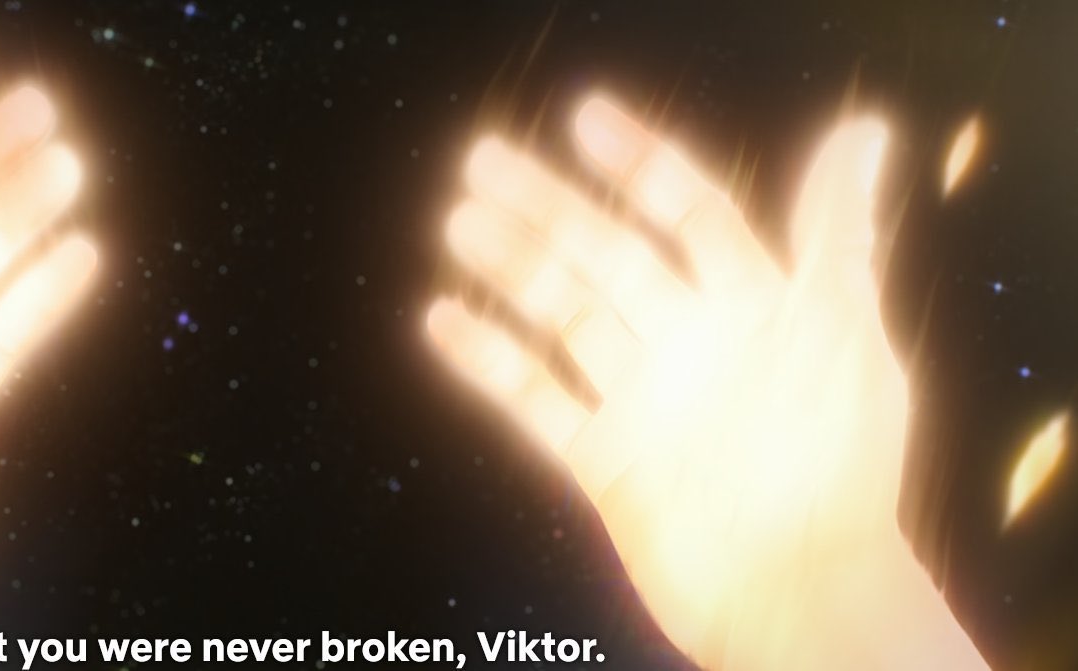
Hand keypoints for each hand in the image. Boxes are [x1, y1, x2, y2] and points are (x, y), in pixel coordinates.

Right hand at [426, 99, 983, 668]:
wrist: (803, 598)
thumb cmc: (845, 474)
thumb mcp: (850, 337)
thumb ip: (838, 235)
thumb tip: (861, 132)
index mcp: (754, 309)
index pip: (689, 212)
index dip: (639, 163)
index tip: (583, 119)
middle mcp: (692, 345)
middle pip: (606, 255)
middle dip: (547, 206)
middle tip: (483, 160)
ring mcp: (644, 402)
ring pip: (564, 316)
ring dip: (511, 267)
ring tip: (459, 223)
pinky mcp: (606, 460)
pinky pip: (535, 399)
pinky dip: (488, 360)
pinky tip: (444, 319)